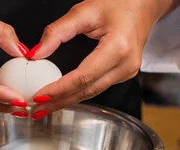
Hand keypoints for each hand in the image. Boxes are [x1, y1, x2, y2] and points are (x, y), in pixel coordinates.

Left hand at [29, 0, 179, 118]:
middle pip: (88, 91)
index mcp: (118, 48)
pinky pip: (99, 87)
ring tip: (45, 106)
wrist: (143, 4)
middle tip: (37, 109)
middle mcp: (126, 64)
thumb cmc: (118, 3)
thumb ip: (57, 32)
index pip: (83, 77)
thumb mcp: (84, 11)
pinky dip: (79, 92)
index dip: (60, 89)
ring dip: (68, 100)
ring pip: (93, 92)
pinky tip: (63, 96)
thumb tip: (36, 53)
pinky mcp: (125, 73)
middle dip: (60, 102)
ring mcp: (128, 71)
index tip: (39, 96)